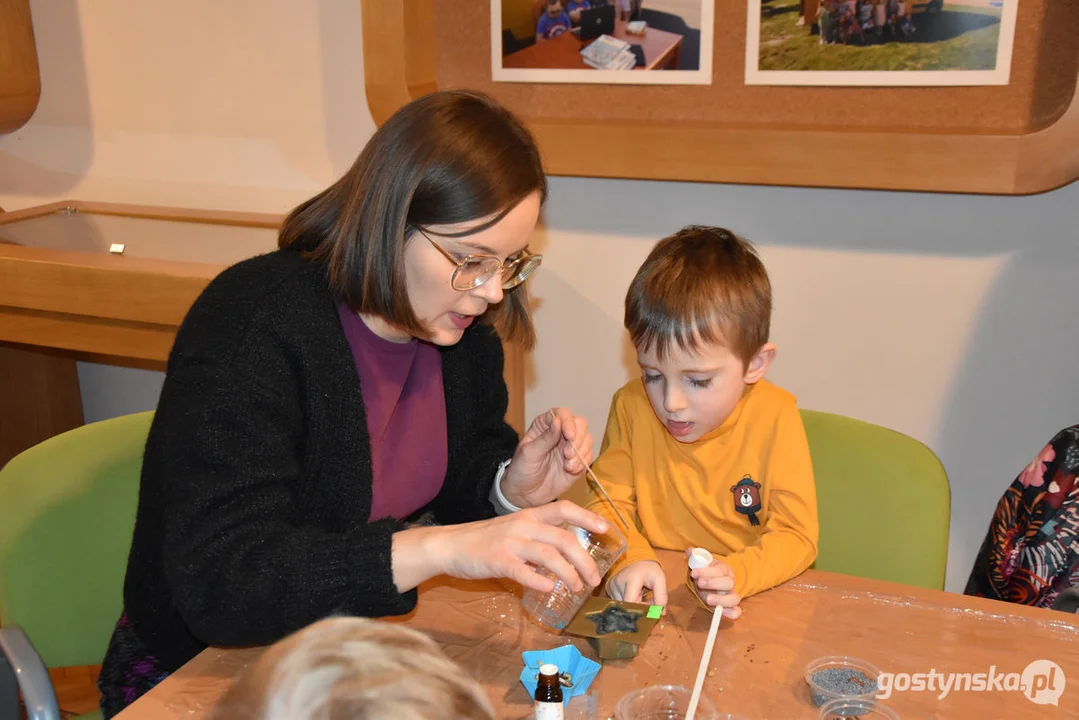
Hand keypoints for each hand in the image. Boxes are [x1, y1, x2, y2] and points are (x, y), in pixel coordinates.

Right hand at [422, 500, 610, 593]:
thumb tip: (565, 556)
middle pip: (565, 539)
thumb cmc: (485, 540)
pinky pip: (524, 572)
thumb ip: (538, 538)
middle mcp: (524, 525)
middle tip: (594, 579)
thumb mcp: (514, 529)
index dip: (588, 517)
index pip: (564, 509)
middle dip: (585, 561)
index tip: (606, 529)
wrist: (450, 545)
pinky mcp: (498, 561)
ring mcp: (511, 543)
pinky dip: (540, 581)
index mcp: (530, 515)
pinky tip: (550, 589)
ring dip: (569, 574)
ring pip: (550, 556)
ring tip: (578, 588)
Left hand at [501, 408, 593, 507]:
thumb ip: (545, 438)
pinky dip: (582, 462)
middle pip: (580, 424)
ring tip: (567, 466)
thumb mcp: (529, 453)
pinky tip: (570, 470)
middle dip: (578, 439)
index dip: (568, 422)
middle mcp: (560, 432)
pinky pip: (589, 455)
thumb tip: (558, 420)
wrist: (525, 494)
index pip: (562, 414)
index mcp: (545, 424)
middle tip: (567, 455)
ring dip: (580, 452)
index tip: (570, 436)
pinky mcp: (578, 460)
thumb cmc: (522, 470)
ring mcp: (571, 446)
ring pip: (587, 439)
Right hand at [608, 560, 668, 606]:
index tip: (651, 609)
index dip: (641, 611)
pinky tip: (634, 595)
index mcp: (631, 580)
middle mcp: (618, 584)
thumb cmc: (648, 569)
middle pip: (628, 607)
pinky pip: (619, 602)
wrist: (634, 558)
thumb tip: (661, 613)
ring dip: (634, 606)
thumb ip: (661, 596)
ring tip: (641, 596)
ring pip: (623, 606)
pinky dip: (628, 602)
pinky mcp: (609, 589)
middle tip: (648, 601)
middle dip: (639, 608)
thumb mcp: (659, 579)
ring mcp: (612, 587)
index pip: (632, 604)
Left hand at [689, 558, 742, 618]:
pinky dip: (732, 613)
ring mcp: (731, 595)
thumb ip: (696, 557)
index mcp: (724, 570)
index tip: (693, 573)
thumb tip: (690, 550)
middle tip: (700, 583)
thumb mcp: (702, 564)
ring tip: (707, 599)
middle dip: (713, 583)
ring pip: (734, 598)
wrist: (714, 583)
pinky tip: (722, 612)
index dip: (706, 571)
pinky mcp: (730, 608)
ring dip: (721, 599)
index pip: (719, 570)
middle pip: (728, 583)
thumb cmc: (707, 573)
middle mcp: (730, 583)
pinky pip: (736, 612)